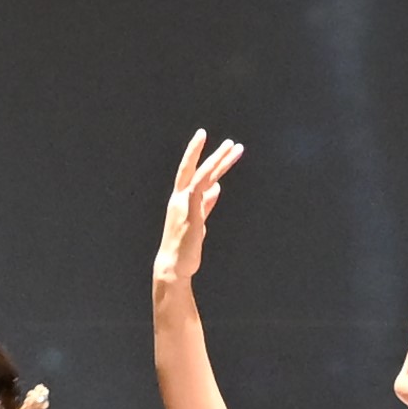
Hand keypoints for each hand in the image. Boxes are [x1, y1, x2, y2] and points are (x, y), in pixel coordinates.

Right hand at [153, 130, 243, 293]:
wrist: (174, 265)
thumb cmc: (185, 245)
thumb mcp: (199, 219)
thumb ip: (207, 203)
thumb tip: (217, 188)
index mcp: (181, 198)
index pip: (192, 171)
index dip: (202, 155)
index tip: (214, 142)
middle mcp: (180, 198)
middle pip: (195, 168)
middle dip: (212, 153)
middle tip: (230, 142)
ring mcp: (184, 205)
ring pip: (202, 176)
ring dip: (218, 161)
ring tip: (233, 149)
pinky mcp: (190, 213)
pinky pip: (199, 191)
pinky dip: (208, 180)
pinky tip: (220, 178)